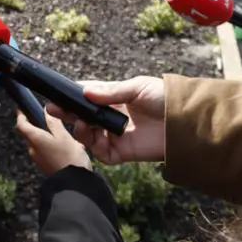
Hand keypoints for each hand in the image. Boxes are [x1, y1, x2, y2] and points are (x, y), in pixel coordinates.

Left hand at [16, 111, 91, 175]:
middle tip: (45, 117)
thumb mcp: (63, 135)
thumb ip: (54, 122)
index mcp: (34, 139)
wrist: (74, 183)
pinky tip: (63, 146)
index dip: (20, 114)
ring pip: (36, 142)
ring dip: (44, 135)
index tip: (22, 107)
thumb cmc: (69, 157)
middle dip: (34, 124)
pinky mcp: (43, 164)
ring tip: (60, 133)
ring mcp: (37, 158)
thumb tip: (46, 111)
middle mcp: (32, 149)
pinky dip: (49, 144)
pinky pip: (42, 150)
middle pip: (28, 133)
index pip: (21, 124)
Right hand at [48, 77, 165, 164]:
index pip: (87, 97)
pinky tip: (98, 138)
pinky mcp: (124, 152)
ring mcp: (117, 135)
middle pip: (83, 117)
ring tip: (80, 125)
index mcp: (114, 98)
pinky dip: (97, 147)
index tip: (57, 97)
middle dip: (68, 114)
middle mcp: (112, 117)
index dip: (71, 98)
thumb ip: (112, 92)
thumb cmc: (165, 98)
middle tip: (54, 110)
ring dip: (80, 132)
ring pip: (89, 137)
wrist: (187, 123)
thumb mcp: (137, 88)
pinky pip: (103, 154)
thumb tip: (86, 92)